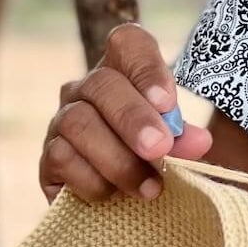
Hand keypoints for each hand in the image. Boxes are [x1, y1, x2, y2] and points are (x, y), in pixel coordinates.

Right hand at [39, 23, 212, 203]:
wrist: (121, 203)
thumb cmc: (153, 159)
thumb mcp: (174, 144)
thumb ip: (184, 138)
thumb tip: (199, 141)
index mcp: (123, 72)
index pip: (128, 43)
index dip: (146, 68)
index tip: (167, 102)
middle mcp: (86, 89)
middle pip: (102, 84)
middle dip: (134, 118)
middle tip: (160, 148)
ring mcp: (61, 121)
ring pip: (78, 123)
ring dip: (118, 158)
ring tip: (150, 188)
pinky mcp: (47, 159)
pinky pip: (61, 158)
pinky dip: (92, 180)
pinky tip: (113, 196)